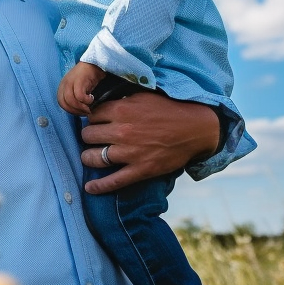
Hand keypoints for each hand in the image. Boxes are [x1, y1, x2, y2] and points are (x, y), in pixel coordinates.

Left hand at [58, 62, 105, 115]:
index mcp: (62, 87)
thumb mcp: (78, 88)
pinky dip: (86, 100)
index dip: (71, 111)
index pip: (61, 103)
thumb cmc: (88, 78)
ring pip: (71, 100)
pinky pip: (79, 96)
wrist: (95, 64)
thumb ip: (75, 98)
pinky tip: (92, 99)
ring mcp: (70, 82)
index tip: (80, 113)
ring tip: (89, 108)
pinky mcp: (79, 80)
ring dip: (81, 107)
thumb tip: (79, 111)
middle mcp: (64, 84)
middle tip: (85, 112)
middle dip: (75, 111)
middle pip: (64, 103)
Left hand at [79, 92, 218, 193]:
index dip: (92, 119)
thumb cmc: (169, 109)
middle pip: (88, 136)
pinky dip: (99, 186)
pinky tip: (89, 188)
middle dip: (89, 137)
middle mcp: (121, 131)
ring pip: (93, 157)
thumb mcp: (143, 96)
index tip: (96, 122)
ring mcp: (130, 152)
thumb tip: (103, 102)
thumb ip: (121, 100)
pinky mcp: (140, 170)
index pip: (91, 116)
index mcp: (121, 110)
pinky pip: (113, 181)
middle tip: (94, 138)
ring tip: (90, 156)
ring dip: (88, 157)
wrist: (195, 128)